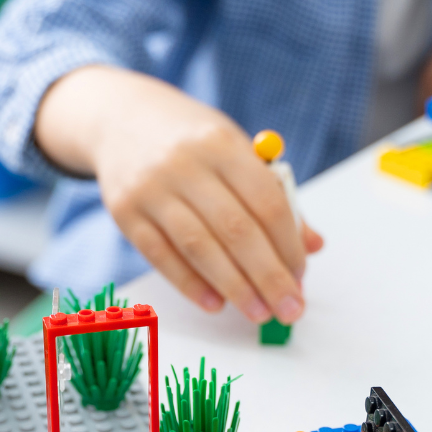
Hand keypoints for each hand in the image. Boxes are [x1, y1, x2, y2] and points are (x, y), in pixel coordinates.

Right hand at [36, 67, 322, 323]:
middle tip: (290, 309)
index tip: (301, 276)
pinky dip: (190, 284)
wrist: (120, 119)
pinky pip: (161, 255)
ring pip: (199, 247)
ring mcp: (151, 188)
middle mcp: (185, 164)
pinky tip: (215, 304)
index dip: (288, 244)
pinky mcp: (125, 212)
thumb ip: (272, 195)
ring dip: (234, 287)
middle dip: (268, 276)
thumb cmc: (191, 142)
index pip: (265, 200)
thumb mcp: (234, 150)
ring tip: (258, 313)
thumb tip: (311, 246)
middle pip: (236, 230)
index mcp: (221, 145)